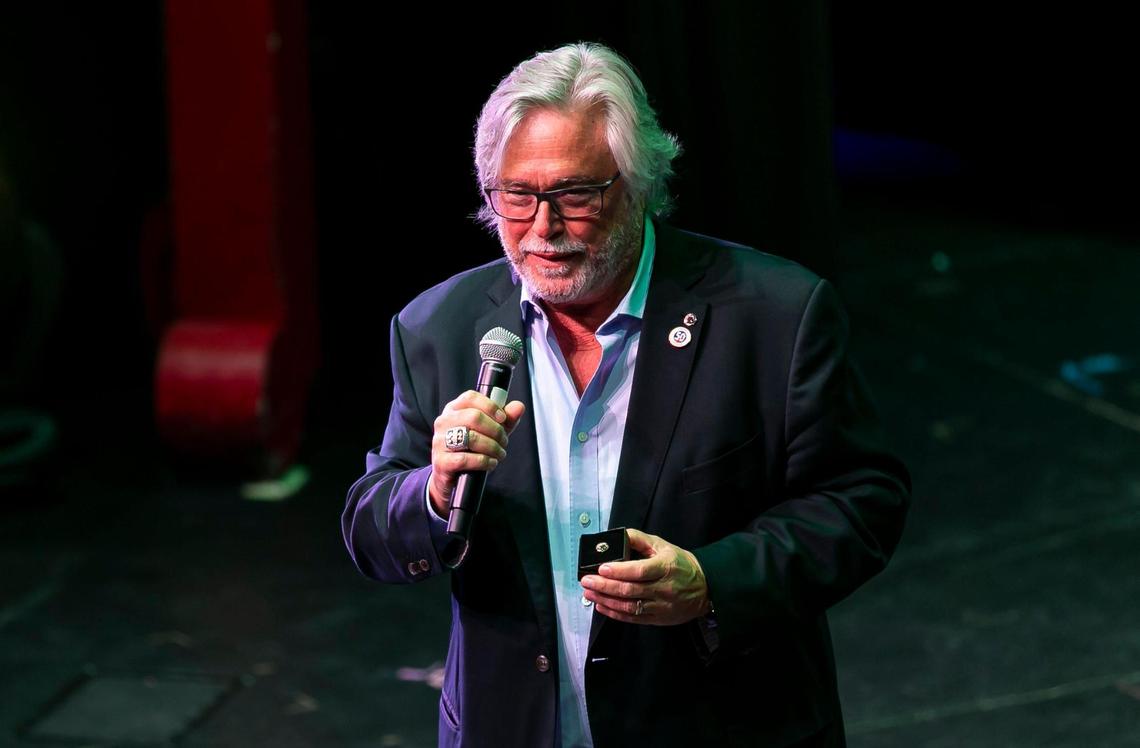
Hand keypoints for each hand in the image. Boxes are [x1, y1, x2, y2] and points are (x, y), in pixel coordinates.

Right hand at [428, 391, 524, 516]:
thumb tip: (518, 406)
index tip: (503, 418)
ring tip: (500, 453)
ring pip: (472, 438)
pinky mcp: (441, 461)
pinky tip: (491, 463)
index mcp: (454, 409)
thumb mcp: (490, 431)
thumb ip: (505, 419)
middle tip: (504, 441)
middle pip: (474, 417)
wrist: (451, 475)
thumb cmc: (471, 448)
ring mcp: (439, 441)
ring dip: (492, 447)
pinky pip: (466, 459)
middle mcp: (444, 422)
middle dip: (496, 430)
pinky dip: (484, 461)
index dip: (490, 406)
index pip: (470, 397)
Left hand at [581, 529, 710, 625]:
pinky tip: (602, 606)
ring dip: (606, 600)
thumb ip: (640, 539)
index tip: (601, 568)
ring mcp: (660, 606)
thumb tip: (620, 535)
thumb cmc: (682, 565)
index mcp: (665, 567)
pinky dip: (615, 613)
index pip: (639, 570)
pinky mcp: (658, 618)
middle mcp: (663, 588)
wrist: (705, 588)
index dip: (618, 571)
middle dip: (605, 586)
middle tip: (587, 581)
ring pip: (629, 606)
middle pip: (630, 590)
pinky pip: (633, 618)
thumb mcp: (663, 546)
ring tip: (589, 593)